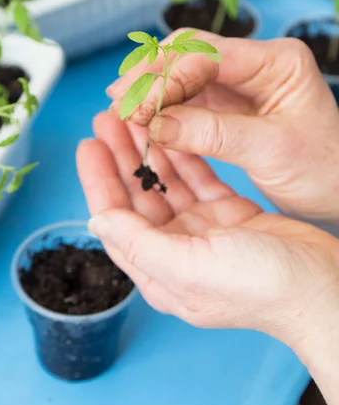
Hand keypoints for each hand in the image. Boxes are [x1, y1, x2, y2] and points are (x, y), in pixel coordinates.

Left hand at [77, 112, 338, 346]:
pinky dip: (184, 155)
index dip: (98, 180)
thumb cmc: (262, 287)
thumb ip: (139, 244)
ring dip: (149, 150)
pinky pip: (198, 178)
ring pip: (166, 182)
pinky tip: (171, 132)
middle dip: (120, 156)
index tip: (88, 144)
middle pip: (138, 195)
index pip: (115, 219)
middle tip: (108, 119)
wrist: (322, 286)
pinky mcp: (228, 214)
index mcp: (160, 270)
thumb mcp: (191, 268)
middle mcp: (177, 250)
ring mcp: (203, 230)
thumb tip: (96, 221)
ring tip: (135, 117)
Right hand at [107, 31, 338, 223]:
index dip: (165, 77)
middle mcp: (256, 62)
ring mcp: (240, 81)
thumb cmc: (325, 168)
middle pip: (189, 52)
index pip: (207, 54)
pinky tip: (142, 118)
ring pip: (182, 71)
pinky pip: (186, 95)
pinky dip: (162, 105)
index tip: (135, 107)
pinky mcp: (228, 103)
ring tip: (121, 110)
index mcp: (277, 61)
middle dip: (150, 74)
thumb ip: (211, 133)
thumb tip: (155, 123)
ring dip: (150, 88)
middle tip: (117, 101)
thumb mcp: (271, 150)